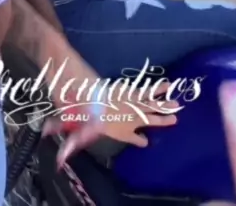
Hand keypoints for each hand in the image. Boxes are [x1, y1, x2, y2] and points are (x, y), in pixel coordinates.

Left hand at [43, 81, 179, 167]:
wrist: (92, 97)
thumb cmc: (87, 115)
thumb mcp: (80, 127)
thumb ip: (72, 140)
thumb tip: (58, 152)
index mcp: (121, 129)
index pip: (132, 137)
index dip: (138, 139)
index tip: (145, 142)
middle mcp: (130, 117)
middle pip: (149, 118)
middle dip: (162, 118)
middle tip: (176, 119)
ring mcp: (133, 103)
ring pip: (152, 104)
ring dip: (165, 103)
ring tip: (177, 103)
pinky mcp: (132, 90)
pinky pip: (147, 89)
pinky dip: (157, 87)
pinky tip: (168, 84)